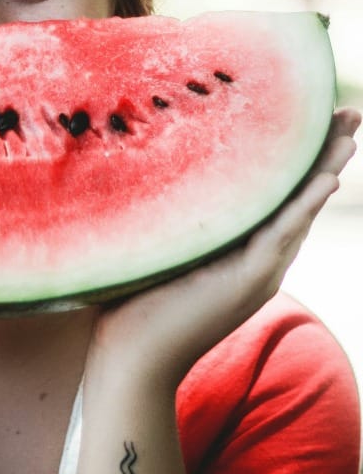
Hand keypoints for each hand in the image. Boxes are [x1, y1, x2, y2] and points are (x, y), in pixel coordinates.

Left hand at [88, 107, 359, 390]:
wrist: (132, 360)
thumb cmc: (132, 305)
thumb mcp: (160, 248)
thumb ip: (171, 217)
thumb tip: (148, 165)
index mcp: (242, 251)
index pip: (280, 196)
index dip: (300, 159)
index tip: (315, 118)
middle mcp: (259, 260)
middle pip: (300, 197)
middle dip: (326, 154)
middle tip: (350, 113)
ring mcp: (259, 271)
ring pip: (300, 210)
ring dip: (326, 168)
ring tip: (349, 132)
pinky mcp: (248, 281)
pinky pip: (282, 235)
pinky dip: (305, 205)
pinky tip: (327, 177)